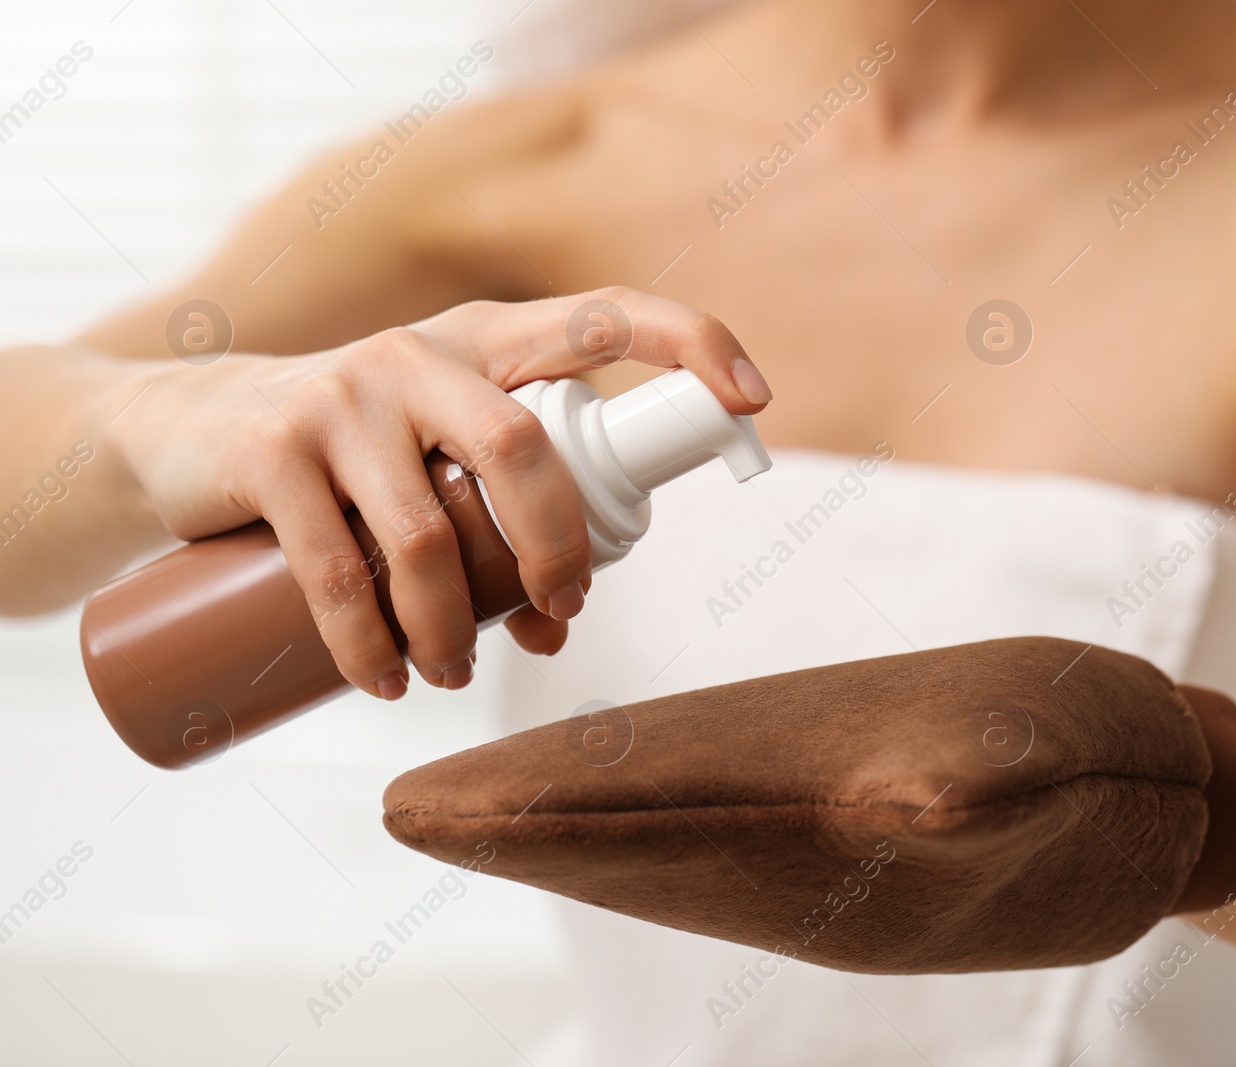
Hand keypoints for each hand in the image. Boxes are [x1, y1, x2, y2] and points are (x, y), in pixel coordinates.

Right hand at [106, 288, 771, 698]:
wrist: (187, 431)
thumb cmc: (353, 456)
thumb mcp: (435, 459)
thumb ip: (499, 518)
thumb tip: (557, 620)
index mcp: (484, 342)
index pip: (604, 317)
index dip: (689, 343)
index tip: (754, 401)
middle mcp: (420, 353)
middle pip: (526, 452)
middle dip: (560, 551)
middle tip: (559, 614)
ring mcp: (342, 395)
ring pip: (428, 535)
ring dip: (452, 630)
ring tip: (451, 677)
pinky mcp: (272, 448)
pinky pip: (337, 569)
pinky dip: (370, 643)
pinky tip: (385, 680)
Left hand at [383, 637, 1235, 972]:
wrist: (1166, 802)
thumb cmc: (1121, 759)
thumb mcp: (1074, 753)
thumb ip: (996, 776)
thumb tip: (908, 794)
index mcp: (851, 837)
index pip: (665, 825)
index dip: (543, 814)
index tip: (430, 804)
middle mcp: (820, 868)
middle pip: (640, 852)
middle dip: (519, 828)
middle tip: (399, 810)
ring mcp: (832, 867)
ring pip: (666, 855)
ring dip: (561, 834)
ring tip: (461, 808)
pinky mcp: (853, 844)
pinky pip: (715, 843)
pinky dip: (633, 828)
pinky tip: (592, 808)